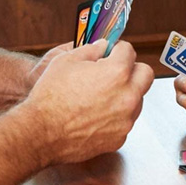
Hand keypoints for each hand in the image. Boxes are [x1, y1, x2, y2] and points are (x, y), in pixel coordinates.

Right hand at [21, 39, 153, 164]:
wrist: (39, 133)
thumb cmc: (50, 96)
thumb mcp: (67, 60)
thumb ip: (92, 50)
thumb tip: (103, 47)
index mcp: (117, 73)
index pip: (129, 51)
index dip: (117, 49)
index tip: (111, 52)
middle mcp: (127, 96)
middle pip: (145, 74)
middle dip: (132, 69)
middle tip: (116, 70)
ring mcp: (125, 119)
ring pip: (138, 99)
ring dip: (126, 93)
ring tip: (101, 95)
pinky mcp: (119, 137)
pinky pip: (125, 120)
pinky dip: (116, 115)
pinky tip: (96, 114)